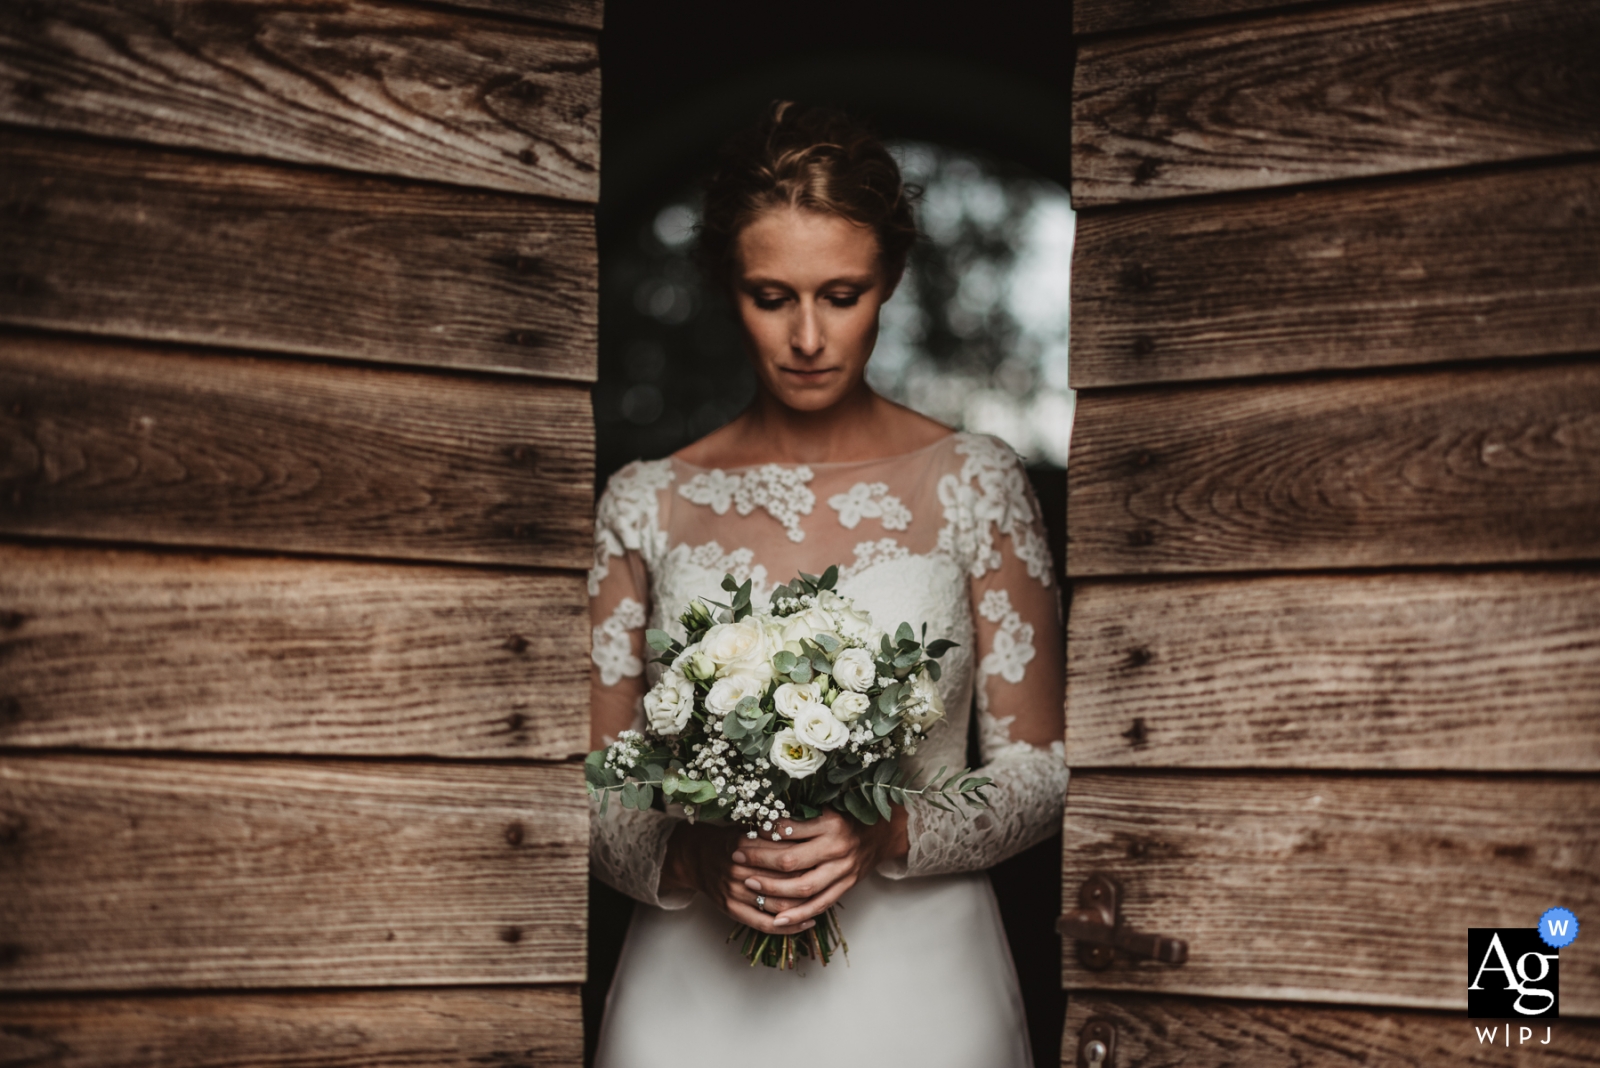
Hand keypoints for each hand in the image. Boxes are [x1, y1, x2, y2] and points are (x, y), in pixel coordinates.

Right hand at [659, 820, 817, 935]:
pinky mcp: (733, 910)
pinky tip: (807, 922)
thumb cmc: (730, 840)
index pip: (783, 854)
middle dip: (810, 882)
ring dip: (804, 907)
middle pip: (783, 881)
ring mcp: (735, 892)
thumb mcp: (748, 826)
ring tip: (825, 901)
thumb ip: (773, 829)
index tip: (826, 857)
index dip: (807, 858)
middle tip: (832, 880)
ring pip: (777, 905)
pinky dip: (789, 926)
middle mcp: (739, 869)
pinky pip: (765, 924)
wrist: (697, 858)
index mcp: (743, 844)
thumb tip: (810, 824)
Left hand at [732, 807, 908, 927]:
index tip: (742, 834)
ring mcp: (842, 870)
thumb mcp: (826, 808)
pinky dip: (798, 914)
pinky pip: (819, 904)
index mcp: (830, 823)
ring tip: (750, 886)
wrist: (882, 833)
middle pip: (791, 860)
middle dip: (760, 861)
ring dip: (773, 889)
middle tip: (737, 858)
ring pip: (803, 887)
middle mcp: (836, 847)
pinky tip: (777, 919)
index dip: (763, 834)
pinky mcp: (846, 886)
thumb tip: (760, 819)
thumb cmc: (847, 818)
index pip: (788, 831)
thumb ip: (799, 816)